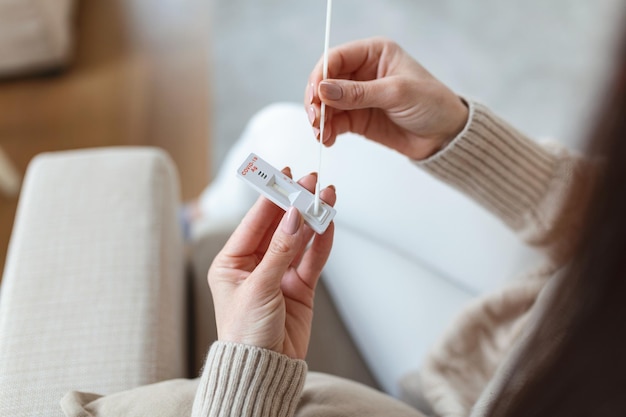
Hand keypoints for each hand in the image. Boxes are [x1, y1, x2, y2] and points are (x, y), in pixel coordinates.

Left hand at [208, 170, 335, 359]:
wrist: (265, 370)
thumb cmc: (245, 335)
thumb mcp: (258, 287)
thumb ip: (280, 250)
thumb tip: (293, 215)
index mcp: (232, 262)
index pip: (254, 222)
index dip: (271, 197)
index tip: (285, 176)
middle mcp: (255, 265)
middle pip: (279, 226)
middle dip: (295, 203)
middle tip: (311, 181)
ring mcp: (279, 275)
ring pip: (299, 239)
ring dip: (312, 218)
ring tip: (326, 196)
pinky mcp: (300, 287)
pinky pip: (312, 259)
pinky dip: (321, 242)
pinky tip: (329, 223)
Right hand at [305, 37, 468, 159]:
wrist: (445, 136)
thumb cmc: (432, 104)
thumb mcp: (396, 93)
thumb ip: (358, 93)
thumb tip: (324, 90)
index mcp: (374, 54)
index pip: (336, 58)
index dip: (321, 75)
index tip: (315, 95)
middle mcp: (363, 73)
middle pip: (326, 81)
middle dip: (316, 100)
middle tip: (316, 117)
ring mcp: (358, 97)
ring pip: (327, 104)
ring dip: (320, 118)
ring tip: (321, 133)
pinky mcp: (358, 118)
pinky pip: (334, 122)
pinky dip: (327, 130)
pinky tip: (327, 138)